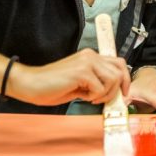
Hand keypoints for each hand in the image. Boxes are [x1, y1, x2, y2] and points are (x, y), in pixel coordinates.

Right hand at [9, 48, 130, 105]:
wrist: (30, 84)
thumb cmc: (52, 87)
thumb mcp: (80, 83)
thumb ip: (96, 82)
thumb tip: (114, 92)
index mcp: (91, 57)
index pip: (119, 63)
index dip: (125, 79)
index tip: (123, 93)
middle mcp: (91, 56)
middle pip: (121, 70)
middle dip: (118, 88)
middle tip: (106, 99)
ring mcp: (87, 62)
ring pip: (114, 79)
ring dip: (105, 94)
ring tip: (91, 98)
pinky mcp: (82, 72)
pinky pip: (101, 88)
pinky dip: (95, 97)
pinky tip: (82, 97)